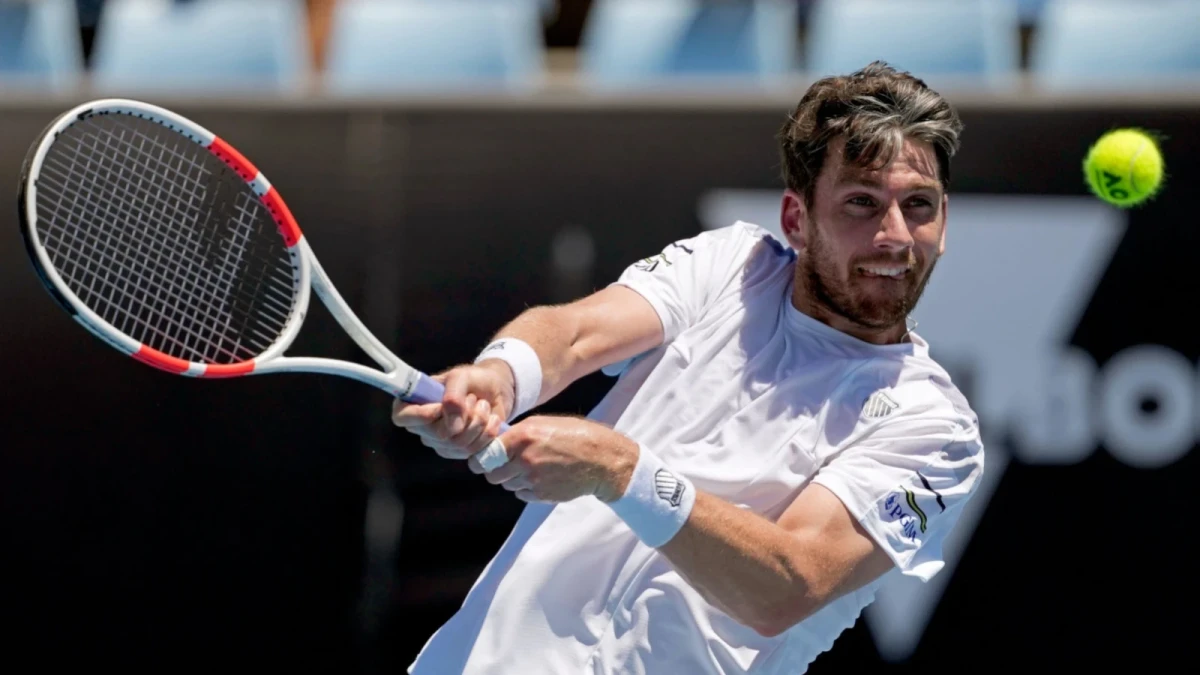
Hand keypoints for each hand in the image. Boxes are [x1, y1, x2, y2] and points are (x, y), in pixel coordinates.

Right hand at [391, 361, 514, 459]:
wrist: (495, 390)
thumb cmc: (472, 380)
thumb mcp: (461, 377)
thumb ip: (453, 395)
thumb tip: (453, 426)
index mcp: (414, 403)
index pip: (402, 417)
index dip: (421, 415)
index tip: (442, 406)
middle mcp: (423, 426)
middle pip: (438, 435)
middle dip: (464, 415)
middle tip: (473, 398)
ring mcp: (440, 442)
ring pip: (459, 444)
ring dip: (479, 421)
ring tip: (483, 405)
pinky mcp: (459, 452)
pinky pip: (473, 451)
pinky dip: (488, 433)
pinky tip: (490, 419)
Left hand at [466, 415, 637, 503]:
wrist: (601, 460)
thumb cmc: (574, 436)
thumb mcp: (544, 423)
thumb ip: (517, 433)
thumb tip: (494, 444)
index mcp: (523, 437)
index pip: (485, 456)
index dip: (481, 460)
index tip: (482, 460)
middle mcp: (525, 460)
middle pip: (493, 475)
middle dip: (497, 470)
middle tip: (508, 463)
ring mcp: (533, 480)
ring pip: (508, 485)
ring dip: (513, 478)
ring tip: (532, 467)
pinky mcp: (541, 495)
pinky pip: (522, 494)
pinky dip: (526, 487)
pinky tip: (542, 476)